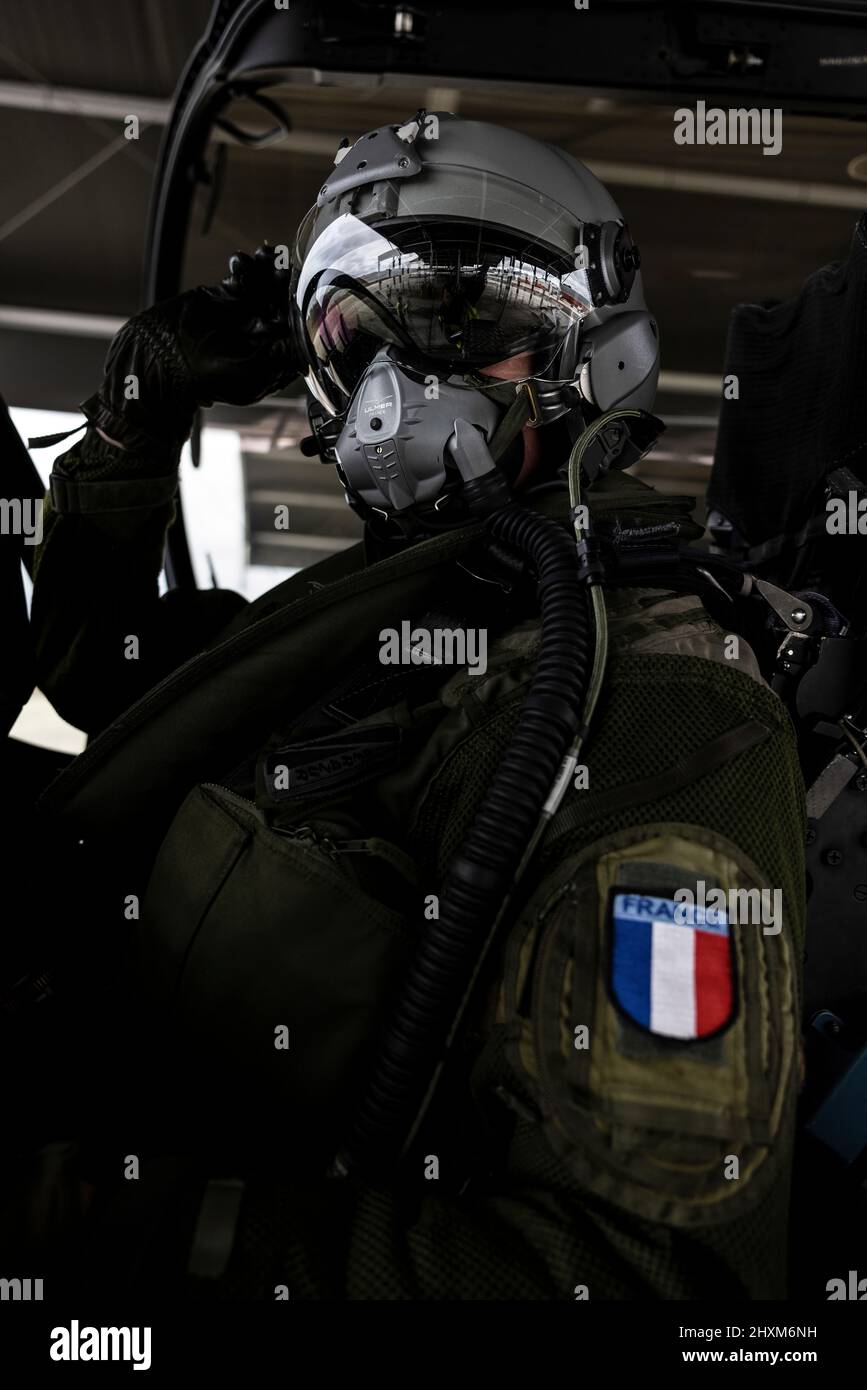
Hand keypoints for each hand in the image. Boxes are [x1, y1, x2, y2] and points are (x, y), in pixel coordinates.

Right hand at [81, 244, 304, 453]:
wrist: (164, 361)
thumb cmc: (208, 379)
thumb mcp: (253, 374)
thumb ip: (282, 358)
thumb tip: (309, 345)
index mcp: (273, 354)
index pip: (296, 328)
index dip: (300, 309)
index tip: (303, 293)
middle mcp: (262, 332)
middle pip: (282, 302)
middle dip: (284, 284)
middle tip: (285, 268)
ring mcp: (243, 313)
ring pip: (264, 286)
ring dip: (267, 269)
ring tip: (268, 254)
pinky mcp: (223, 296)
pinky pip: (241, 278)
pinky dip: (245, 267)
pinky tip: (242, 260)